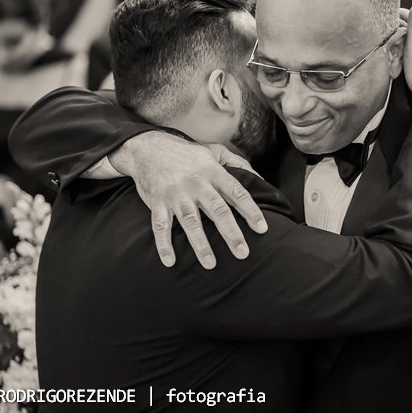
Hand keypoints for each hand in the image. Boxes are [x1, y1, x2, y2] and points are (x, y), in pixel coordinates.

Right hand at [109, 131, 267, 268]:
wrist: (148, 148)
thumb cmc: (187, 153)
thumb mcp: (215, 151)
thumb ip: (238, 164)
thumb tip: (260, 179)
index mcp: (213, 172)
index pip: (237, 192)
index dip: (251, 210)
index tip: (262, 229)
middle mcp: (196, 184)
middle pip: (217, 210)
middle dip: (231, 233)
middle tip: (242, 253)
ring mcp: (176, 194)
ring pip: (191, 222)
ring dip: (200, 244)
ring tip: (211, 264)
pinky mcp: (157, 202)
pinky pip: (160, 226)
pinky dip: (164, 244)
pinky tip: (170, 261)